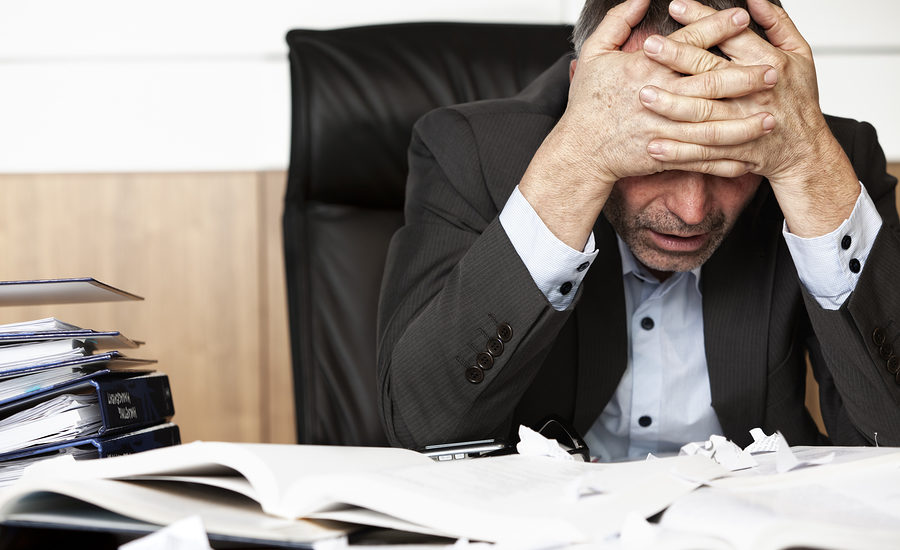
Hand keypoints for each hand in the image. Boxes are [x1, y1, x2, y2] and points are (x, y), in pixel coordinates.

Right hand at [519, 0, 774, 248]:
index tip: (743, 16)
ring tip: (772, 115)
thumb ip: (617, 22)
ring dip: (743, 122)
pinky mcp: (665, 155)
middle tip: (773, 70)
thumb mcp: (594, 54)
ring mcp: (663, 130)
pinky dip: (725, 161)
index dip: (716, 28)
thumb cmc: (587, 102)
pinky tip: (748, 157)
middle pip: (708, 84)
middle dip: (744, 77)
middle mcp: (658, 98)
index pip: (688, 44)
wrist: (580, 150)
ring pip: (711, 125)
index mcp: (644, 70)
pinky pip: (700, 159)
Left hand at [640, 0, 859, 236]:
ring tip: (644, 95)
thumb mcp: (801, 53)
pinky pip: (704, 153)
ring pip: (705, 116)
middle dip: (679, 59)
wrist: (805, 151)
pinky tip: (654, 146)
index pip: (732, 37)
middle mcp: (756, 94)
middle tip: (649, 47)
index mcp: (770, 64)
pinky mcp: (736, 153)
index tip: (676, 7)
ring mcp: (745, 126)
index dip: (704, 21)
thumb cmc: (798, 98)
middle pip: (713, 74)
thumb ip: (778, 23)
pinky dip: (679, 152)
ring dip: (673, 107)